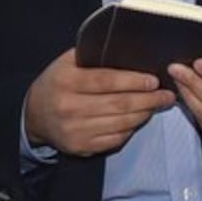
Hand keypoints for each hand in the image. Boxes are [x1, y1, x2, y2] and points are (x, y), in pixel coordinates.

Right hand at [24, 50, 173, 159]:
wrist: (34, 115)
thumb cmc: (58, 83)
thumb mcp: (67, 63)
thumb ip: (93, 56)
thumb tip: (131, 53)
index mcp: (66, 81)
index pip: (106, 80)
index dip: (133, 80)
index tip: (153, 80)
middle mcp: (68, 107)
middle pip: (118, 104)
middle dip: (148, 99)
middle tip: (166, 95)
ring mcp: (74, 130)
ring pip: (120, 123)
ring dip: (144, 114)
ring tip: (157, 105)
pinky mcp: (80, 147)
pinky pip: (115, 139)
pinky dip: (131, 129)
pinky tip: (139, 119)